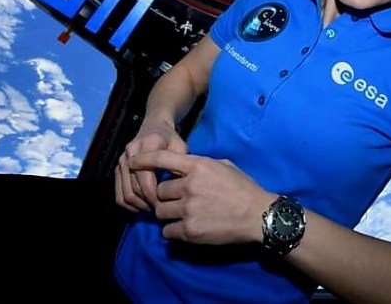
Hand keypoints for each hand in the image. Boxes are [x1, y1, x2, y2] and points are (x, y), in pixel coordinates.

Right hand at [115, 119, 187, 211]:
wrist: (154, 127)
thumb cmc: (170, 140)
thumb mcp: (180, 147)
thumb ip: (179, 165)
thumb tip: (176, 188)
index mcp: (147, 146)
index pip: (146, 178)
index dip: (155, 195)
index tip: (166, 203)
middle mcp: (130, 153)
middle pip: (134, 189)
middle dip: (147, 203)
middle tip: (161, 210)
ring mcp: (121, 161)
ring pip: (125, 194)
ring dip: (139, 206)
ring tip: (153, 209)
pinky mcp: (117, 169)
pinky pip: (118, 195)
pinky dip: (129, 206)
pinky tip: (142, 207)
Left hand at [128, 149, 275, 244]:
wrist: (258, 216)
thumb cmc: (244, 189)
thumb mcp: (224, 166)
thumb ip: (201, 165)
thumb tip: (185, 167)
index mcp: (199, 166)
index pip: (162, 159)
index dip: (144, 160)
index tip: (132, 162)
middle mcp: (190, 186)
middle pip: (159, 191)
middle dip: (166, 196)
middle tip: (178, 201)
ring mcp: (189, 209)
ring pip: (160, 212)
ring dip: (168, 214)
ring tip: (183, 215)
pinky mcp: (190, 231)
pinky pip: (167, 231)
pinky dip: (173, 231)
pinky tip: (186, 228)